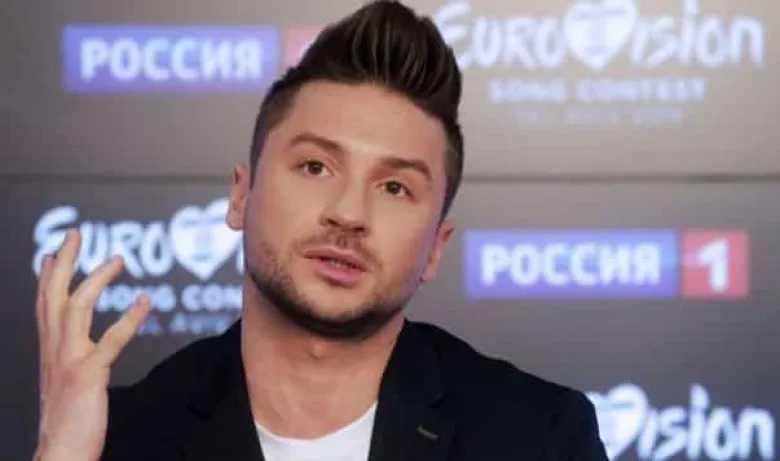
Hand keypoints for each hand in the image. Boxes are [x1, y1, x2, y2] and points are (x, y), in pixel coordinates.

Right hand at [33, 229, 150, 460]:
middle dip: (63, 261)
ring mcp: (69, 360)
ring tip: (118, 260)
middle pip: (54, 295)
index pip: (45, 304)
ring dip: (98, 279)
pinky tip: (145, 301)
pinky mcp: (88, 374)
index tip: (52, 252)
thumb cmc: (67, 420)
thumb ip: (68, 356)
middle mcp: (54, 350)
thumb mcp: (62, 380)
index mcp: (49, 351)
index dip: (48, 276)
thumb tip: (74, 340)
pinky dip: (129, 318)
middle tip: (74, 233)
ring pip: (78, 307)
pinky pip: (111, 340)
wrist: (59, 452)